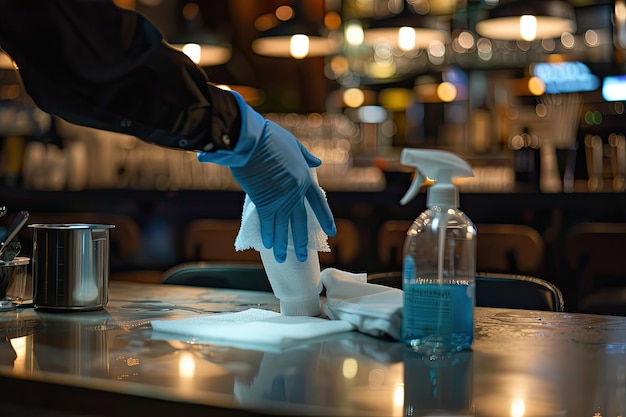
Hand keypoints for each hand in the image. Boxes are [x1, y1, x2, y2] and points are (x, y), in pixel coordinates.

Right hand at [197, 91, 335, 262]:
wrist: (250, 139)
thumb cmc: (269, 137)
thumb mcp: (293, 143)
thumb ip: (305, 156)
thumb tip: (318, 162)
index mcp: (305, 177)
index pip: (318, 203)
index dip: (325, 218)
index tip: (332, 231)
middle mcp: (295, 192)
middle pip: (301, 221)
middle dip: (302, 241)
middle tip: (305, 256)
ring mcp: (280, 198)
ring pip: (283, 227)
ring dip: (283, 245)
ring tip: (284, 259)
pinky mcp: (264, 201)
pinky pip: (267, 223)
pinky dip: (268, 235)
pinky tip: (269, 247)